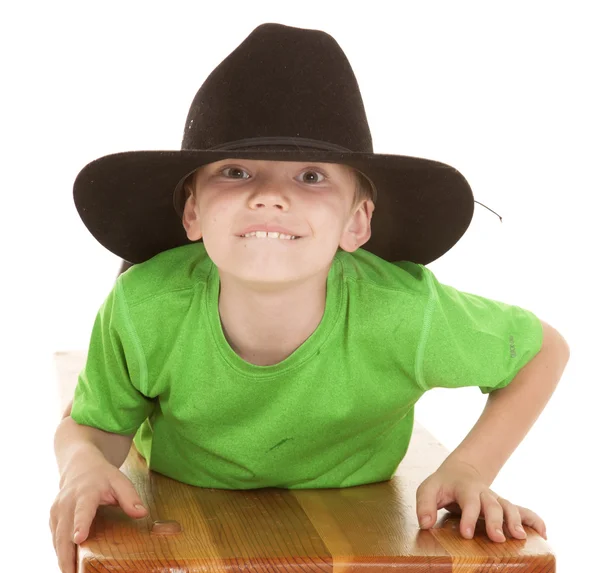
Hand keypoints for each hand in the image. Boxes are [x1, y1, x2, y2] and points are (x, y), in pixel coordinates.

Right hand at [49, 456, 147, 572]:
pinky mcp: (53, 520)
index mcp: (86, 492)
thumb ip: (130, 497)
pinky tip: (68, 567)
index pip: (83, 509)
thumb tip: (142, 513)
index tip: (79, 538)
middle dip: (67, 554)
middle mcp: (67, 503)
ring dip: (62, 559)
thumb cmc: (103, 477)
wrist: (80, 467)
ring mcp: (57, 512)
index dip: (81, 524)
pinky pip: (55, 540)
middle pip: (65, 532)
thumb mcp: (120, 481)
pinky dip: (60, 554)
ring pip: (57, 540)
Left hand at [416, 459, 546, 541]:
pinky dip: (534, 520)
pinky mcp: (504, 506)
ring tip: (519, 537)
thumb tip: (425, 523)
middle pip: (493, 504)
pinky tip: (543, 533)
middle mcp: (484, 493)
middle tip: (496, 538)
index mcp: (465, 488)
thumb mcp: (428, 489)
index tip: (466, 534)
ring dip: (516, 521)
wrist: (460, 471)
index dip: (468, 517)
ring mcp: (496, 500)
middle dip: (495, 521)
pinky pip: (524, 511)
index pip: (468, 501)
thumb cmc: (443, 485)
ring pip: (510, 506)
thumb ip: (424, 505)